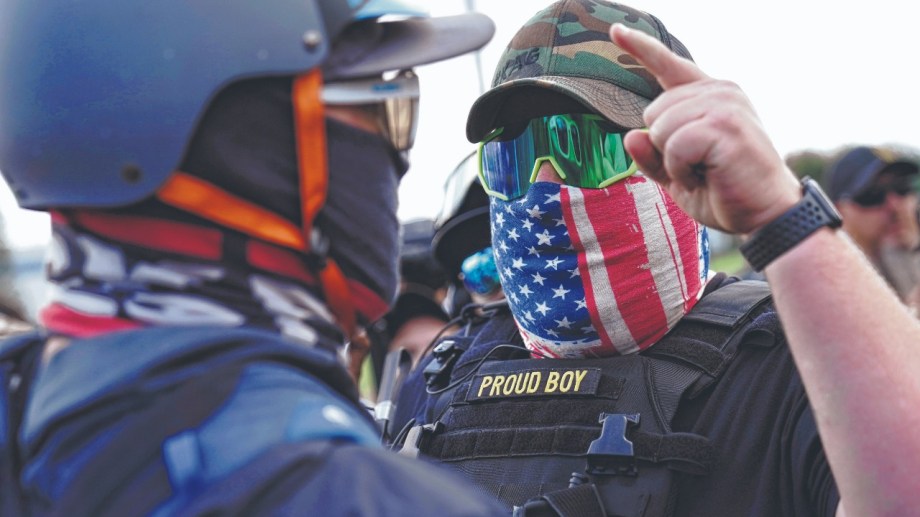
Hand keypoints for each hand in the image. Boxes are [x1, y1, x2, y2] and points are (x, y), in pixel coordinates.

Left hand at [609, 24, 800, 234]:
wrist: (766, 215)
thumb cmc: (724, 192)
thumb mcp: (676, 174)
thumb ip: (650, 154)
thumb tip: (630, 136)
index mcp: (709, 96)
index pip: (668, 66)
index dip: (640, 48)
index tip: (615, 30)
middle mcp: (719, 91)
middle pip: (651, 112)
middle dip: (662, 148)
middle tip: (698, 168)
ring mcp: (724, 104)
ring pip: (659, 128)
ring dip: (673, 162)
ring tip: (705, 173)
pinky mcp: (725, 124)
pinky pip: (673, 145)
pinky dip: (681, 170)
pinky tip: (707, 176)